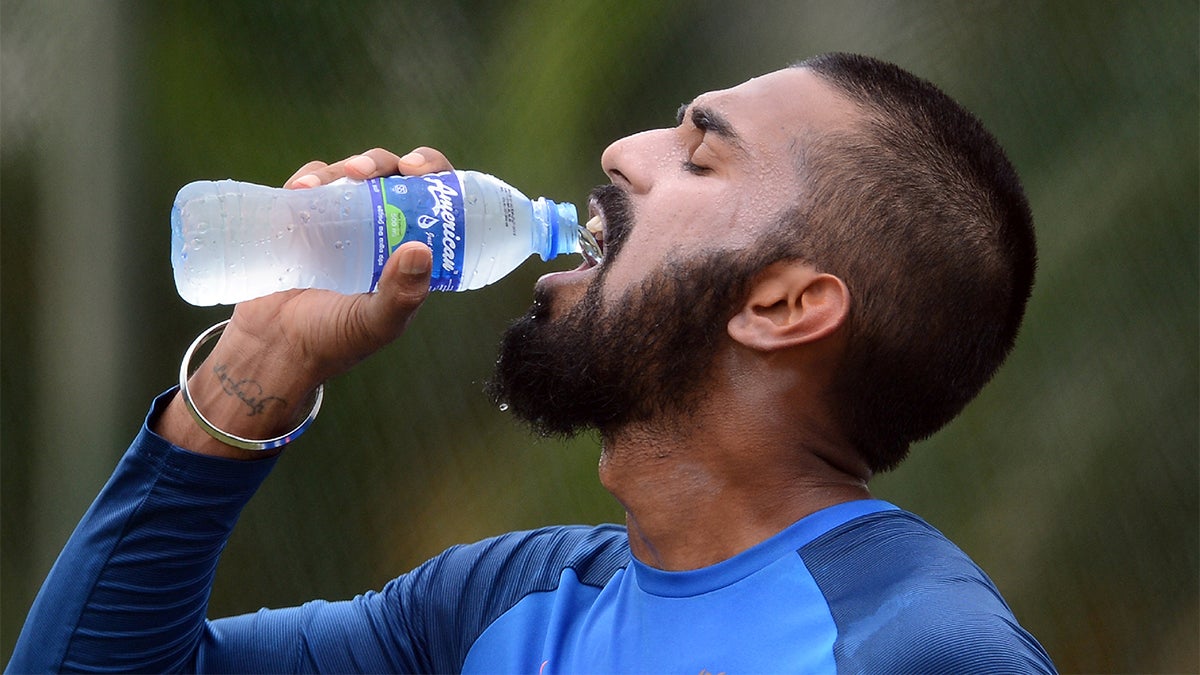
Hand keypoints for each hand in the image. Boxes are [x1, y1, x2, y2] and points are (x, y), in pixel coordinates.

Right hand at [156, 147, 454, 457]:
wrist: (273, 348)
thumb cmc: (333, 341)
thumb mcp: (373, 324)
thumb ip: (400, 296)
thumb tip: (420, 250)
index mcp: (409, 250)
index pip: (434, 200)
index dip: (434, 173)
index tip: (421, 169)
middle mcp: (380, 228)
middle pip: (392, 176)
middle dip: (384, 162)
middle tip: (368, 172)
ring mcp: (340, 219)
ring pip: (351, 173)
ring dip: (344, 168)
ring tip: (326, 185)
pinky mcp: (302, 217)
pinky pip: (311, 183)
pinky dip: (309, 178)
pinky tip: (301, 190)